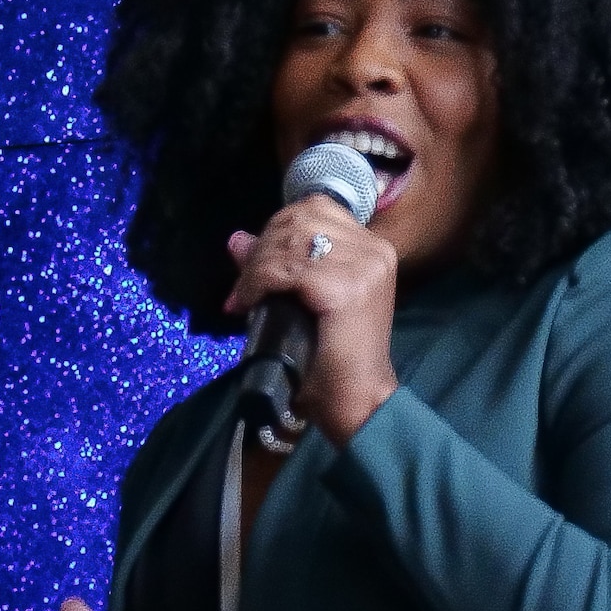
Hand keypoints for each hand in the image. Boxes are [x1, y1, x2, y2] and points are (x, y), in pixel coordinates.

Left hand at [223, 193, 400, 445]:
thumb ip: (274, 266)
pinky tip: (248, 302)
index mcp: (372, 248)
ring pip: (290, 240)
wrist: (359, 402)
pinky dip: (259, 282)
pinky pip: (286, 267)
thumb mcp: (302, 302)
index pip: (315, 209)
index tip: (258, 266)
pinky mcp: (346, 286)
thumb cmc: (333, 360)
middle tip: (245, 285)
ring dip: (257, 267)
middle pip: (300, 218)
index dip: (277, 229)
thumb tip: (236, 239)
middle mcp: (373, 249)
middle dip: (263, 247)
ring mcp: (364, 265)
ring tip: (245, 296)